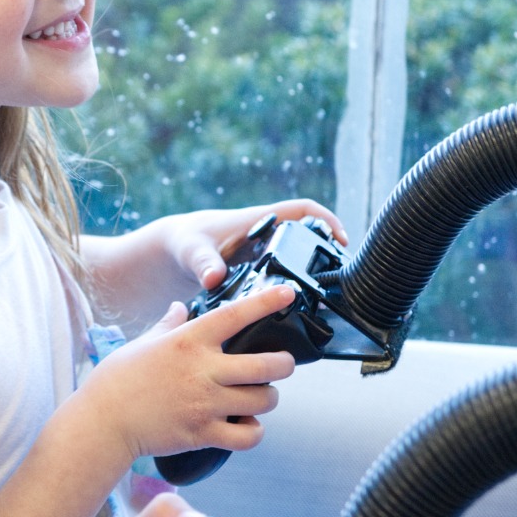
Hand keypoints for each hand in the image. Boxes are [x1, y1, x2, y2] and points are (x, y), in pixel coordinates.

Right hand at [78, 283, 295, 463]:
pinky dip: (254, 432)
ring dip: (269, 398)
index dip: (266, 302)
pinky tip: (247, 425)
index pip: (235, 315)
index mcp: (188, 342)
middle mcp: (202, 371)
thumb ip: (168, 324)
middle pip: (267, 366)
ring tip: (260, 396)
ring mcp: (205, 404)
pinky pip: (248, 437)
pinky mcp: (203, 434)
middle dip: (284, 364)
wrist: (102, 422)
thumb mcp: (143, 343)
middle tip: (283, 364)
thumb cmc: (118, 379)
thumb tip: (180, 307)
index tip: (288, 294)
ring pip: (264, 400)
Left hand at [155, 199, 347, 292]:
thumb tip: (213, 278)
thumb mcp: (193, 251)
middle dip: (326, 250)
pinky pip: (285, 272)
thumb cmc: (185, 242)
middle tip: (341, 275)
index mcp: (258, 220)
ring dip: (313, 270)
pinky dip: (294, 284)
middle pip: (307, 236)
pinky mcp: (259, 269)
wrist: (175, 250)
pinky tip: (300, 306)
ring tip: (328, 294)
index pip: (302, 210)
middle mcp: (266, 234)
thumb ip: (203, 263)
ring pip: (298, 257)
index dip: (326, 219)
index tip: (341, 239)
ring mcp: (264, 252)